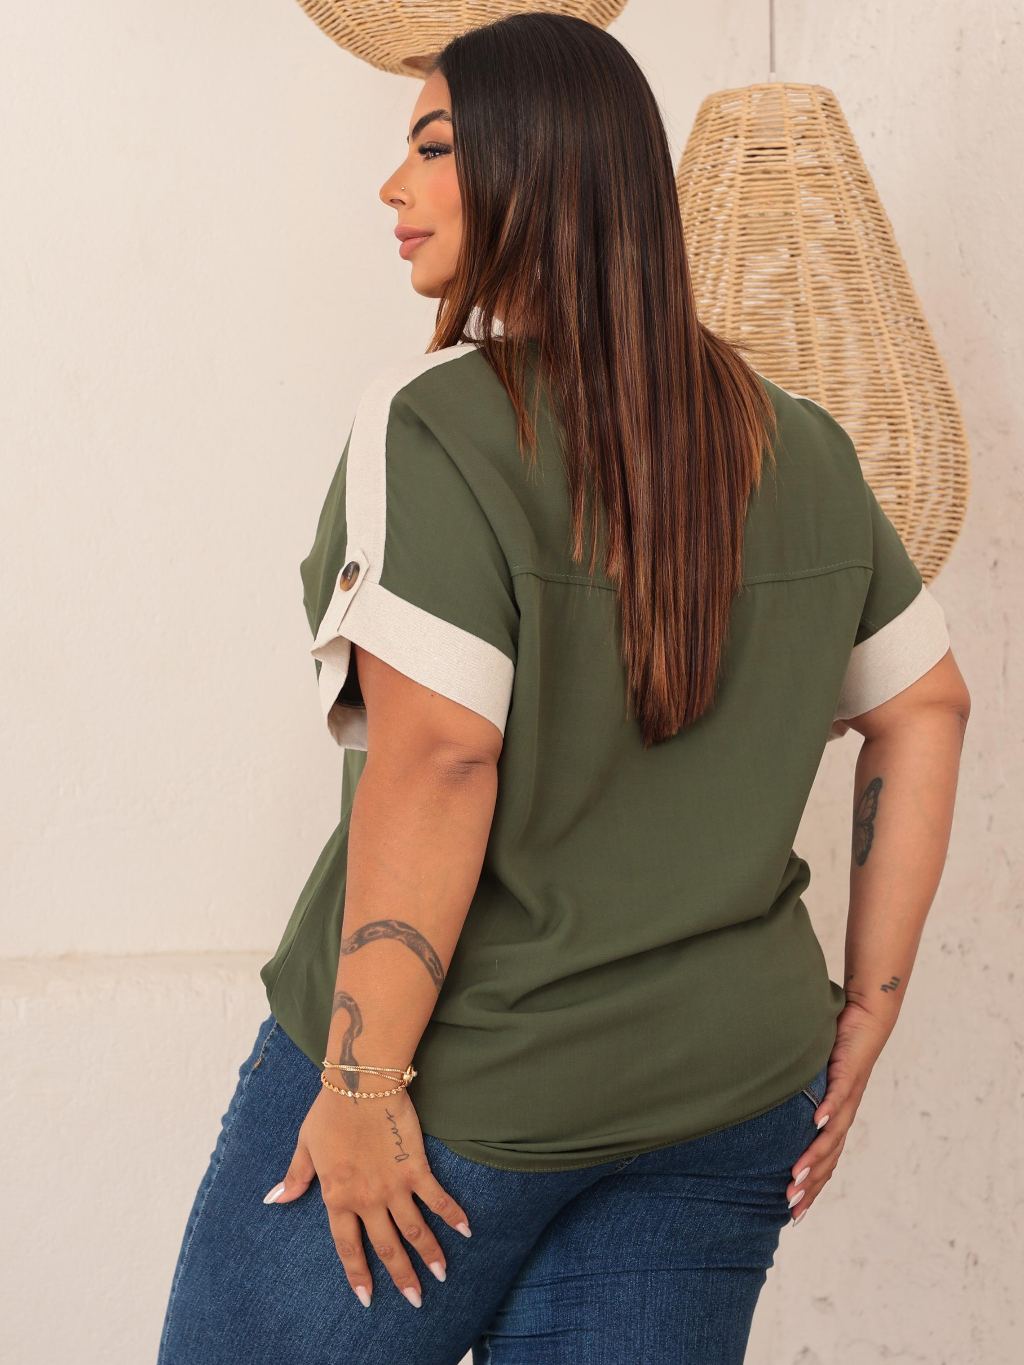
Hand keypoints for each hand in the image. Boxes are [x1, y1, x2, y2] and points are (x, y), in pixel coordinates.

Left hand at [263, 1081, 472, 1307]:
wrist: (360, 1084)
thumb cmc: (329, 1111)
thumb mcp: (305, 1145)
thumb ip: (296, 1177)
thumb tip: (274, 1199)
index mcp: (337, 1198)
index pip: (348, 1247)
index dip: (358, 1273)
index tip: (367, 1297)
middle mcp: (366, 1200)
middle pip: (386, 1247)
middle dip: (402, 1276)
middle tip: (415, 1299)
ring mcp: (393, 1186)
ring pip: (414, 1230)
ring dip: (430, 1255)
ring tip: (442, 1274)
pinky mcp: (415, 1168)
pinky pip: (436, 1199)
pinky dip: (452, 1216)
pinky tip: (465, 1231)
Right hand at [785, 1000, 891, 1224]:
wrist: (868, 1020)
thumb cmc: (838, 1049)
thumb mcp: (812, 1077)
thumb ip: (798, 1096)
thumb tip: (768, 1107)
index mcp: (836, 1120)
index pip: (825, 1162)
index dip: (812, 1188)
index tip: (794, 1213)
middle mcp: (843, 1114)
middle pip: (829, 1158)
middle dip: (810, 1184)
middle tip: (791, 1206)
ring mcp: (847, 1096)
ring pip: (832, 1134)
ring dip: (815, 1157)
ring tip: (797, 1176)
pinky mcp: (849, 1072)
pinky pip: (838, 1094)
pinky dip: (828, 1111)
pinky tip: (817, 1125)